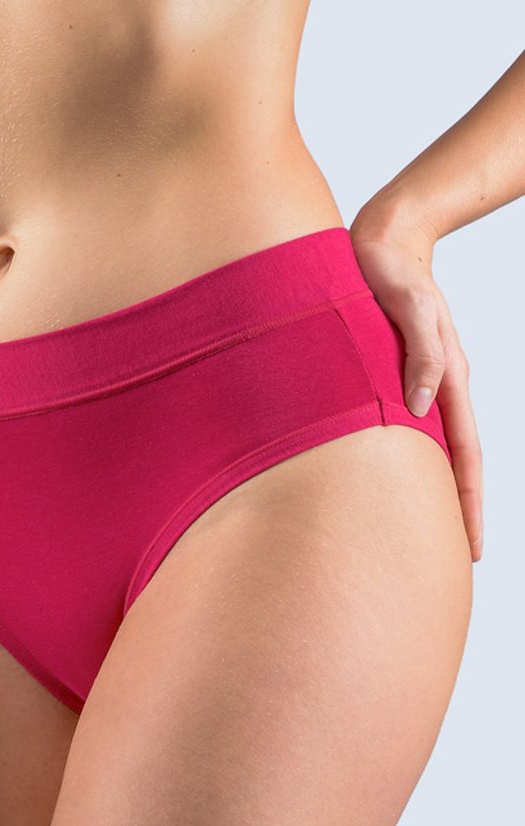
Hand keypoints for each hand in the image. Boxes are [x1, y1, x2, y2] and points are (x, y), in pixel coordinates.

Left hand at [349, 209, 482, 561]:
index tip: (470, 545)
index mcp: (448, 378)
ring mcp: (417, 384)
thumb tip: (422, 406)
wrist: (382, 241)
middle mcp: (436, 389)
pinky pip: (406, 430)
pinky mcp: (393, 376)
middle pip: (454, 463)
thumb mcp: (410, 306)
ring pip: (431, 450)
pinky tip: (392, 480)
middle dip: (457, 510)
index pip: (465, 455)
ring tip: (425, 531)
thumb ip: (421, 352)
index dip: (468, 502)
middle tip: (454, 557)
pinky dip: (408, 462)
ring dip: (434, 490)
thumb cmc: (391, 271)